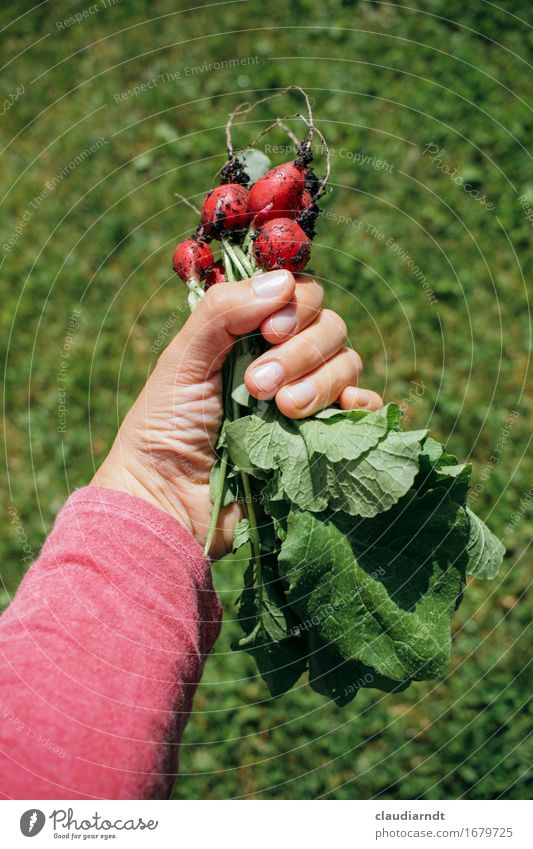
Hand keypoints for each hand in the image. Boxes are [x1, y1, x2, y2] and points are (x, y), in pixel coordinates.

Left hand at [92, 270, 382, 557]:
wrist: (171, 500)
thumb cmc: (165, 427)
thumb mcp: (182, 360)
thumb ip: (222, 313)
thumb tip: (284, 280)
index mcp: (250, 334)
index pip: (298, 295)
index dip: (294, 305)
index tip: (268, 331)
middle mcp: (285, 359)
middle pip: (328, 326)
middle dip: (300, 351)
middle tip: (259, 386)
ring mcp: (309, 398)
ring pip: (348, 363)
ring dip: (320, 381)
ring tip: (282, 410)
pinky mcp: (324, 437)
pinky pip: (365, 408)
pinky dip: (362, 404)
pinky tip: (341, 412)